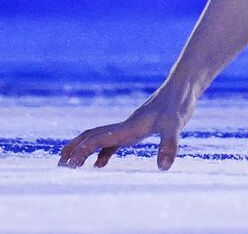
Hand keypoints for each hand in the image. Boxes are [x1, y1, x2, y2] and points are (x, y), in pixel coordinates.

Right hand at [58, 85, 196, 170]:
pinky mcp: (139, 128)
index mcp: (128, 128)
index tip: (66, 163)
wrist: (184, 86)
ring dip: (85, 151)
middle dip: (75, 149)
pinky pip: (114, 142)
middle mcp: (125, 126)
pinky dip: (103, 152)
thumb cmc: (178, 104)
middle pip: (92, 137)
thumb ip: (169, 145)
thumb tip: (164, 167)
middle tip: (59, 163)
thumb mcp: (175, 125)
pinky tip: (100, 164)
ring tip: (72, 165)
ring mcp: (131, 126)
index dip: (81, 150)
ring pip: (101, 139)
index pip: (97, 139)